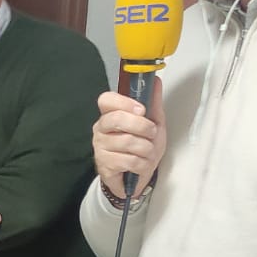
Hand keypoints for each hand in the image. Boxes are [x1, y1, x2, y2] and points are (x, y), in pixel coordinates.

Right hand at [93, 81, 166, 201]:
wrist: (136, 177)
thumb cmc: (142, 148)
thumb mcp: (153, 124)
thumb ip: (153, 103)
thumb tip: (156, 80)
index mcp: (110, 115)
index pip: (106, 100)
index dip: (124, 102)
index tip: (141, 110)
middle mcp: (101, 129)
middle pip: (117, 119)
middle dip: (142, 126)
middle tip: (151, 133)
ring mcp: (100, 147)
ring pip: (128, 142)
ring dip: (147, 149)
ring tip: (148, 153)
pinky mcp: (104, 165)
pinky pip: (129, 160)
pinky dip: (142, 164)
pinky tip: (141, 165)